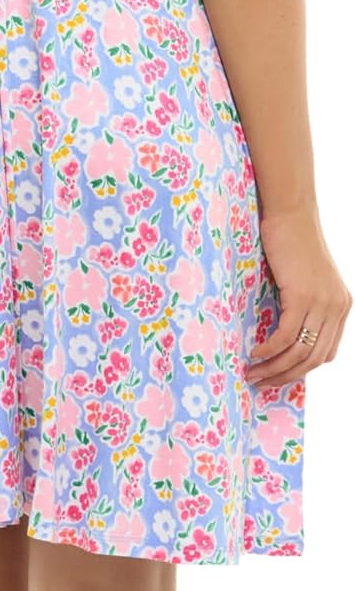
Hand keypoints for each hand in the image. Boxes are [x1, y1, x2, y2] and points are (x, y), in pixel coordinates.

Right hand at [245, 207, 351, 388]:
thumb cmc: (290, 240)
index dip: (301, 370)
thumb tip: (283, 334)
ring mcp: (322, 304)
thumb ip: (304, 304)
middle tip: (260, 382)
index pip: (326, 353)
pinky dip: (269, 350)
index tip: (278, 375)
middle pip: (312, 359)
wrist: (290, 212)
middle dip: (285, 376)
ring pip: (299, 352)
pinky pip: (286, 337)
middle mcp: (337, 308)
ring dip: (274, 368)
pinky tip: (253, 353)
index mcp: (341, 305)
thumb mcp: (305, 278)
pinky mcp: (302, 297)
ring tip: (252, 373)